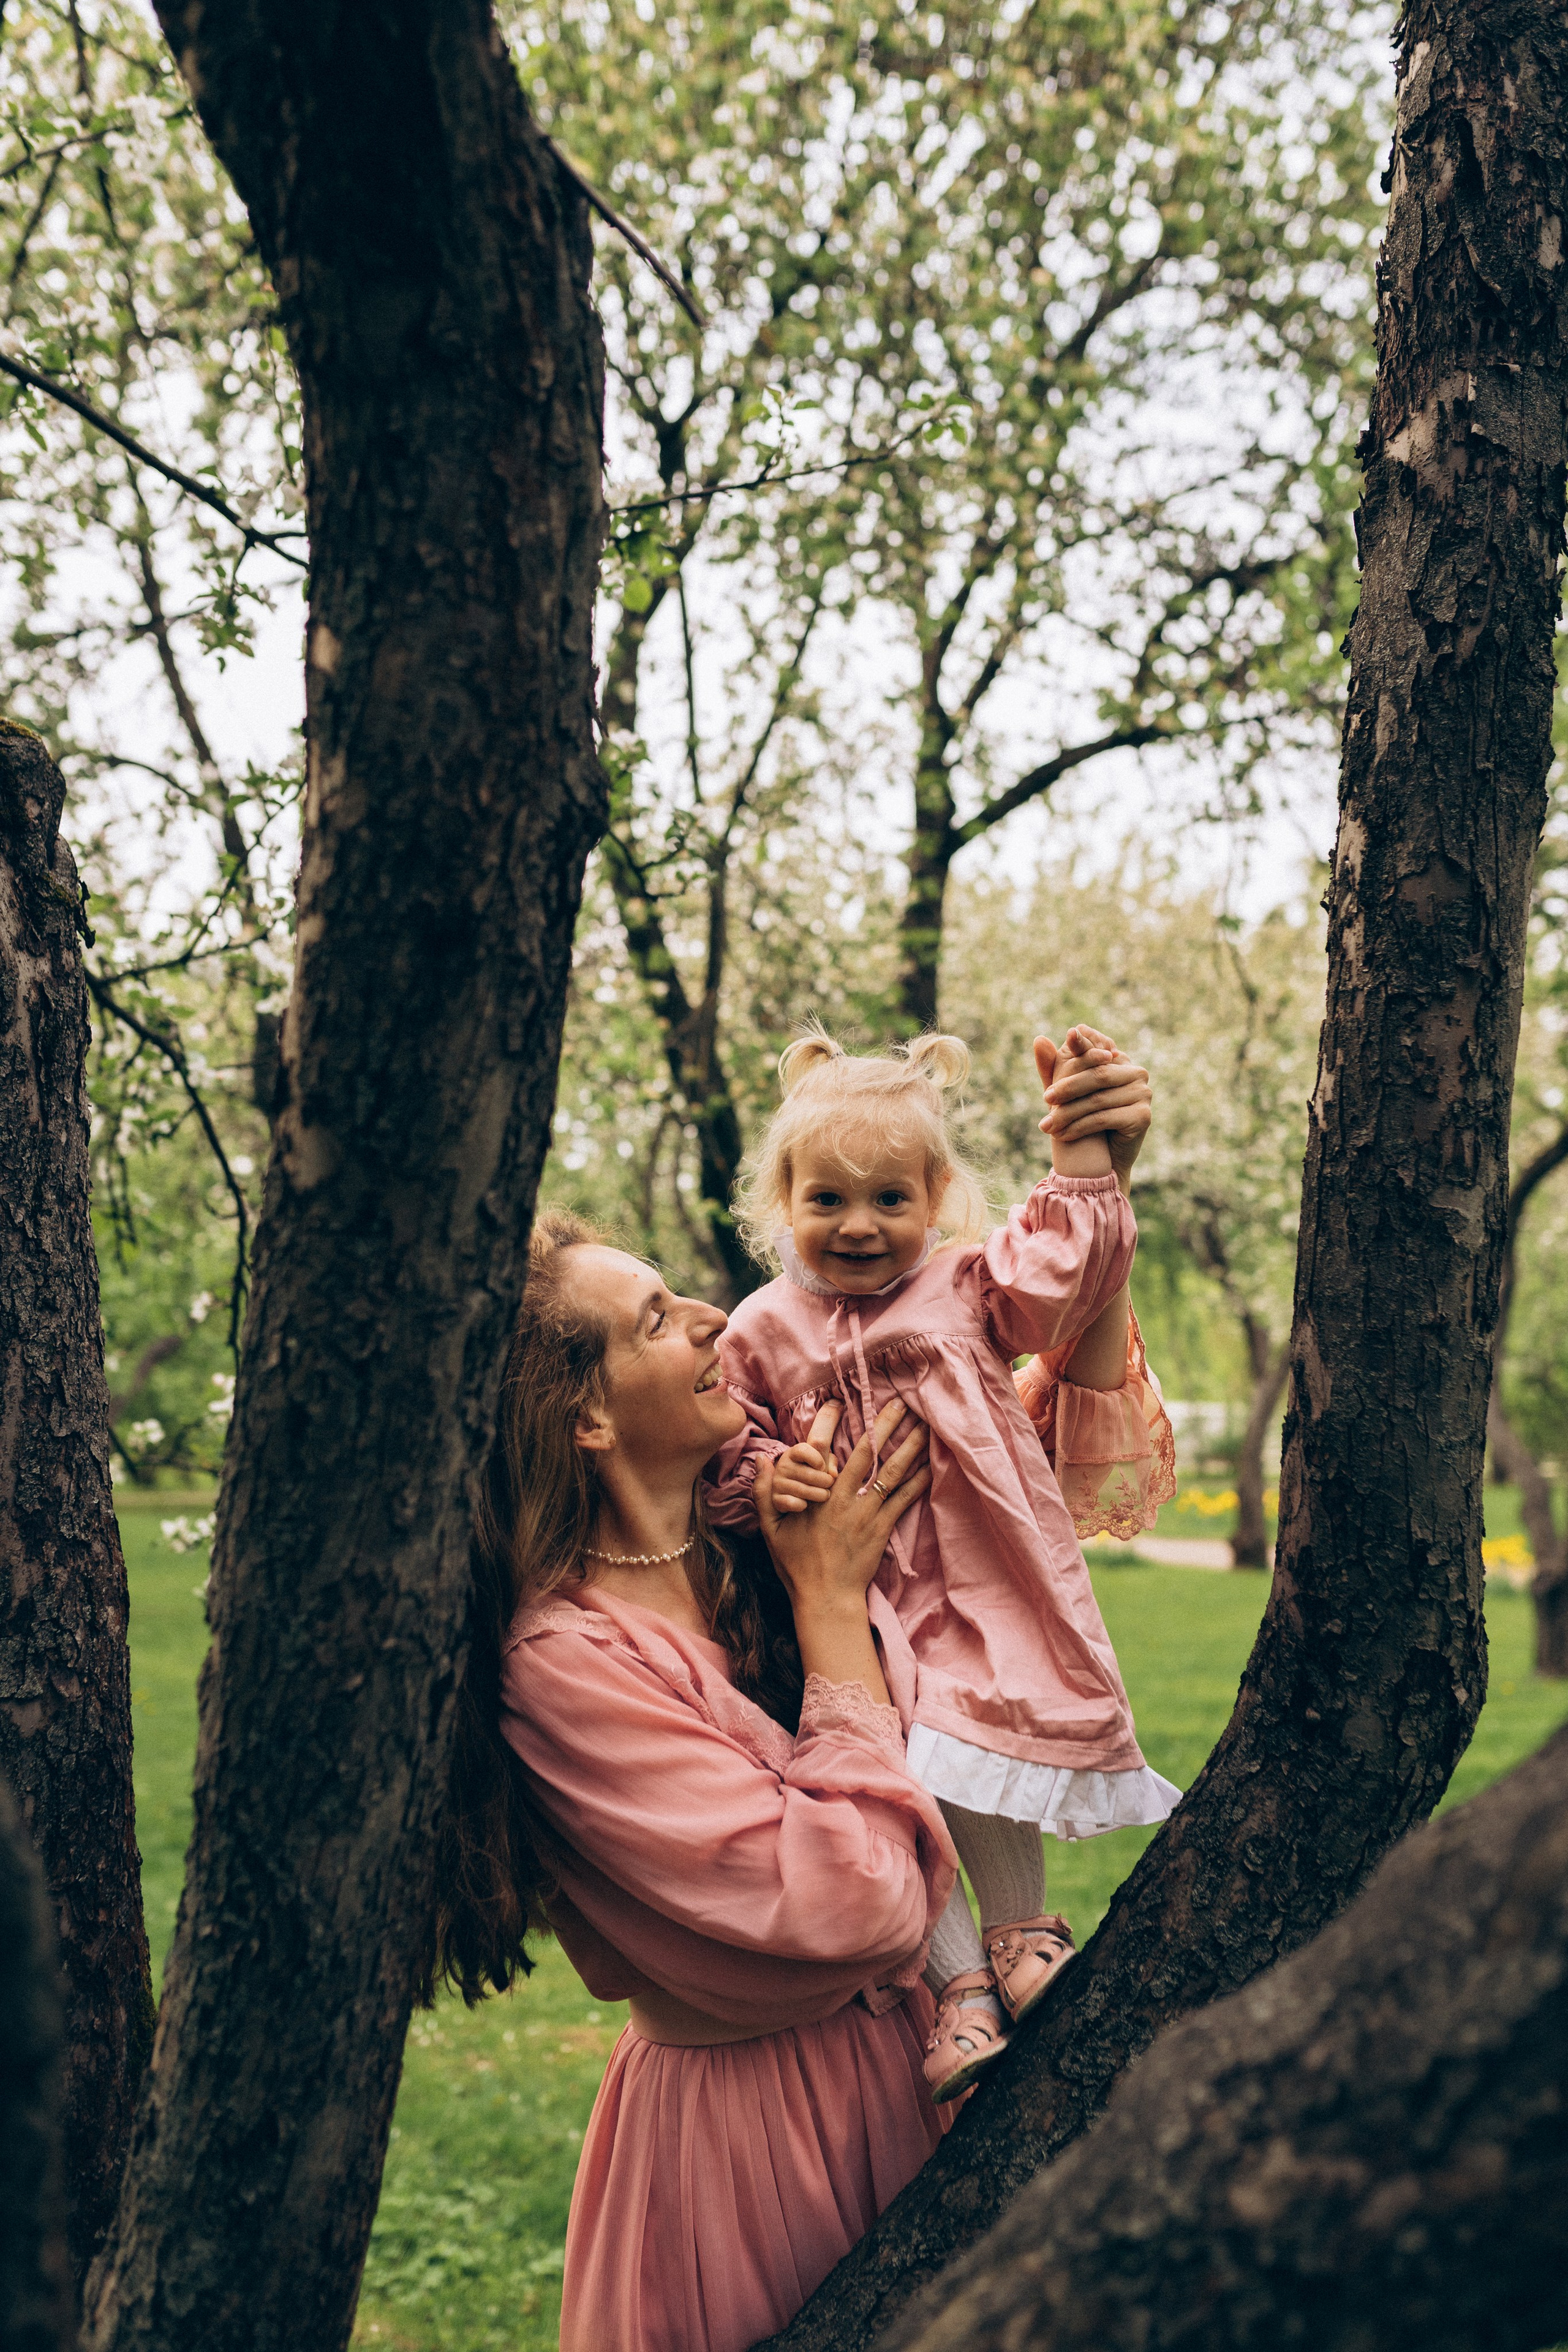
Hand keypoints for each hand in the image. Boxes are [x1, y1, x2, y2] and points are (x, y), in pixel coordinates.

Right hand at [754, 1400, 930, 1614]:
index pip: (822, 1450)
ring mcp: (865, 1513)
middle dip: (883, 1424)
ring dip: (908, 1447)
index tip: (840, 1402)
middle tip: (899, 1401)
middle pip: (866, 1453)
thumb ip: (763, 1493)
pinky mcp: (882, 1528)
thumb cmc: (797, 1565)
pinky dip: (919, 1480)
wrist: (826, 1598)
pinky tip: (931, 1463)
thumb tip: (761, 1459)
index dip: (831, 1424)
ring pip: (890, 1472)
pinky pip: (904, 1499)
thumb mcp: (770, 1530)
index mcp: (815, 1494)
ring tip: (924, 1426)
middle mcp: (842, 1498)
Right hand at [768, 1439, 835, 1514]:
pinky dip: (803, 1505)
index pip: (803, 1450)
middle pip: (809, 1474)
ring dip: (820, 1495)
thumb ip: (831, 1462)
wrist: (792, 1494)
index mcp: (793, 1453)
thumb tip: (833, 1474)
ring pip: (805, 1491)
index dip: (817, 1459)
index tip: (822, 1467)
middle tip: (829, 1484)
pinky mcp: (776, 1499)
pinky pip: (795, 1504)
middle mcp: (783, 1466)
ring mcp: (777, 1483)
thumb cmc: (813, 1474)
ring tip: (823, 1494)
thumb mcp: (823, 1463)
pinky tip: (805, 1503)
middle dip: (826, 1481)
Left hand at [1036, 1025, 1151, 1189]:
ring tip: (1046, 1126)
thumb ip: (1054, 1066)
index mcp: (1120, 1062)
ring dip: (1068, 1113)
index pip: (1099, 1049)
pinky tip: (1062, 1135)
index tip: (1068, 1035)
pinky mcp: (1143, 1117)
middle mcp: (1137, 1074)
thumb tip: (1039, 1038)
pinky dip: (1079, 1127)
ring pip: (1098, 1099)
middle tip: (1045, 1098)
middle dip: (1068, 1087)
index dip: (1085, 1042)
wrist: (1101, 1162)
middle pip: (1098, 1074)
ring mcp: (1143, 1095)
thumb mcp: (1065, 1093)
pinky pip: (1104, 1118)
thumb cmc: (1082, 1120)